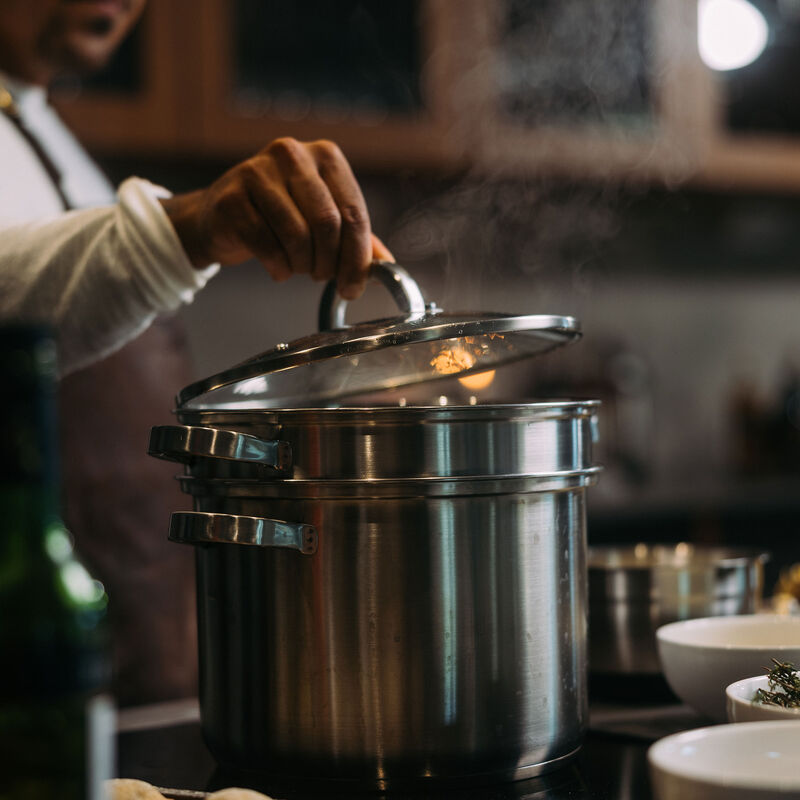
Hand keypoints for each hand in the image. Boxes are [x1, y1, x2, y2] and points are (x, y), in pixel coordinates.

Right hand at [161, 137, 392, 299]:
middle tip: (323, 278)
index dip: (358, 258)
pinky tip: (279, 268)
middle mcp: (293, 154)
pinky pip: (266, 245)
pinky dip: (278, 267)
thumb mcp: (324, 221)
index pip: (354, 212)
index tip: (354, 287)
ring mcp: (257, 172)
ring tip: (300, 268)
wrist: (221, 217)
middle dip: (330, 263)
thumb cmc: (280, 218)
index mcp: (326, 156)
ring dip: (303, 265)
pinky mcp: (231, 198)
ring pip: (297, 235)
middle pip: (328, 223)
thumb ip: (358, 239)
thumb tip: (388, 266)